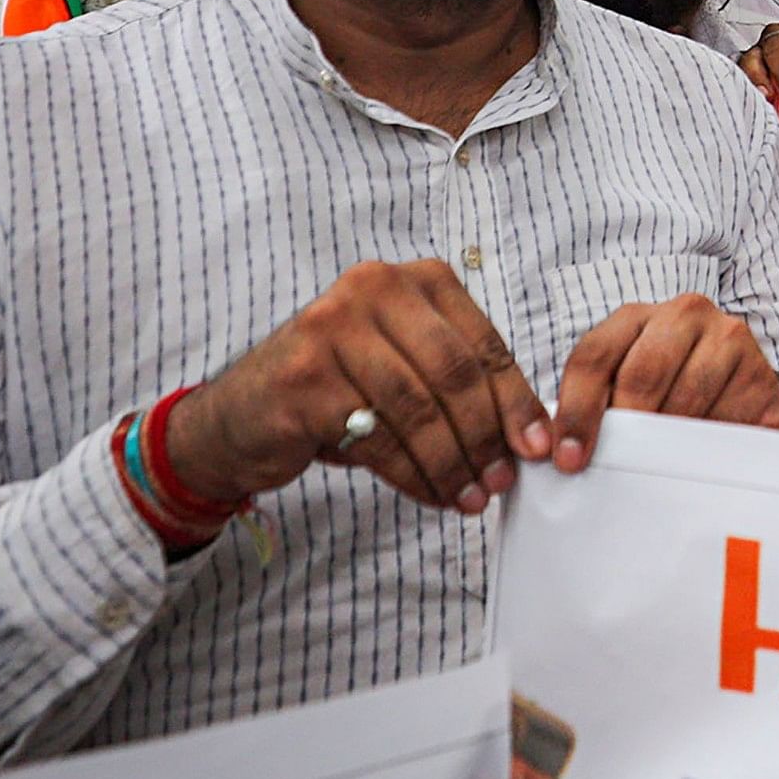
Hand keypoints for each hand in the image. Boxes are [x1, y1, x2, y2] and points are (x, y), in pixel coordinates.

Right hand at [162, 259, 549, 517]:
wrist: (239, 415)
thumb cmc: (337, 391)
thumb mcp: (404, 369)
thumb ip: (458, 385)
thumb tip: (529, 437)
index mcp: (412, 281)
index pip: (482, 344)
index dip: (516, 401)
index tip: (539, 448)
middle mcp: (372, 290)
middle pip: (454, 374)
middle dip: (486, 436)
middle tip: (501, 482)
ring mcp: (331, 330)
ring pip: (419, 409)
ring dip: (452, 463)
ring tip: (471, 498)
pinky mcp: (304, 379)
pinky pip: (379, 438)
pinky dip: (415, 475)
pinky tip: (432, 495)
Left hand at [549, 294, 778, 469]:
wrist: (744, 396)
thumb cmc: (672, 396)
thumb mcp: (628, 389)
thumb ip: (596, 405)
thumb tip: (551, 448)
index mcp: (638, 316)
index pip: (594, 356)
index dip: (576, 410)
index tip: (568, 458)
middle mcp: (685, 314)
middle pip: (640, 374)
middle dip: (621, 428)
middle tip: (610, 468)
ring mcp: (730, 338)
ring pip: (684, 399)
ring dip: (666, 442)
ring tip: (656, 468)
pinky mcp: (763, 375)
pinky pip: (727, 418)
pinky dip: (708, 447)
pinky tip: (699, 461)